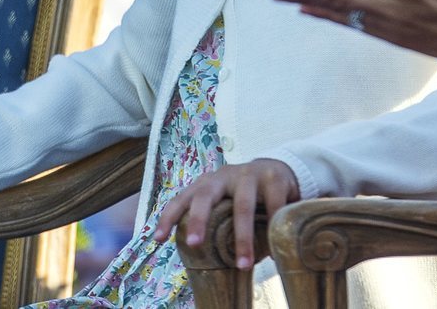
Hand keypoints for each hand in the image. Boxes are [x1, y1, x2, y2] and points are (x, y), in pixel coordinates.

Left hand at [152, 159, 298, 268]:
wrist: (279, 171)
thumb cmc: (245, 195)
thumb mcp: (225, 202)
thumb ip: (214, 220)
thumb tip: (199, 257)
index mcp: (208, 183)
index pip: (183, 198)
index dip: (169, 216)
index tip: (157, 238)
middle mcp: (224, 176)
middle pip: (205, 195)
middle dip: (198, 219)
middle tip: (193, 243)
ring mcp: (249, 174)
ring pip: (242, 206)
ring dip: (242, 238)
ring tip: (243, 265)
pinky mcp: (274, 179)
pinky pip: (273, 207)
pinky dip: (273, 231)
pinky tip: (274, 253)